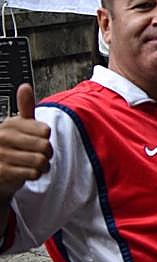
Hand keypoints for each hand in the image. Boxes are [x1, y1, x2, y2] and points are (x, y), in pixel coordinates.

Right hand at [0, 84, 50, 198]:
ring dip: (42, 165)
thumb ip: (25, 107)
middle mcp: (3, 137)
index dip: (47, 138)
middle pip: (44, 146)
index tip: (39, 140)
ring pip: (40, 160)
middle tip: (40, 154)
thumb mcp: (18, 126)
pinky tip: (28, 172)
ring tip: (35, 164)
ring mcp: (1, 155)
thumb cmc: (11, 147)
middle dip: (47, 153)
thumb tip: (25, 87)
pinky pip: (32, 173)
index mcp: (9, 124)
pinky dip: (35, 174)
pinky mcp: (3, 172)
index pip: (45, 131)